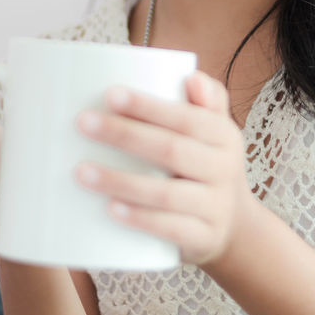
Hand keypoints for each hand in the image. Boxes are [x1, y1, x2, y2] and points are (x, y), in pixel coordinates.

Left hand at [74, 69, 250, 266]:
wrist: (234, 227)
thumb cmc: (206, 165)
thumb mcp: (213, 132)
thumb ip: (205, 100)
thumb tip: (190, 75)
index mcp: (224, 136)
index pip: (186, 117)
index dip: (149, 106)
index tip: (110, 94)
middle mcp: (225, 170)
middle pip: (171, 150)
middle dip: (124, 135)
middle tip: (82, 123)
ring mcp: (216, 207)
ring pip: (166, 194)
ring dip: (120, 181)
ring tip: (80, 171)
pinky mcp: (204, 239)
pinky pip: (171, 230)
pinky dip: (141, 219)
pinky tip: (110, 209)